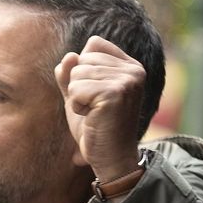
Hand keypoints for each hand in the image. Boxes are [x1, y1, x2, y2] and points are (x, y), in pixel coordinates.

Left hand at [54, 35, 147, 183]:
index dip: (83, 70)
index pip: (94, 45)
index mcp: (130, 66)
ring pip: (77, 73)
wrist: (110, 158)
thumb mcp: (79, 96)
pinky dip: (76, 106)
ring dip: (77, 97)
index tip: (95, 94)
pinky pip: (76, 88)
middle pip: (83, 58)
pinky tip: (92, 117)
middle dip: (78, 85)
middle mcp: (134, 70)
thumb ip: (71, 74)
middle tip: (94, 108)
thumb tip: (69, 56)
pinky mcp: (116, 93)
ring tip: (94, 113)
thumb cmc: (96, 127)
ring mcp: (127, 80)